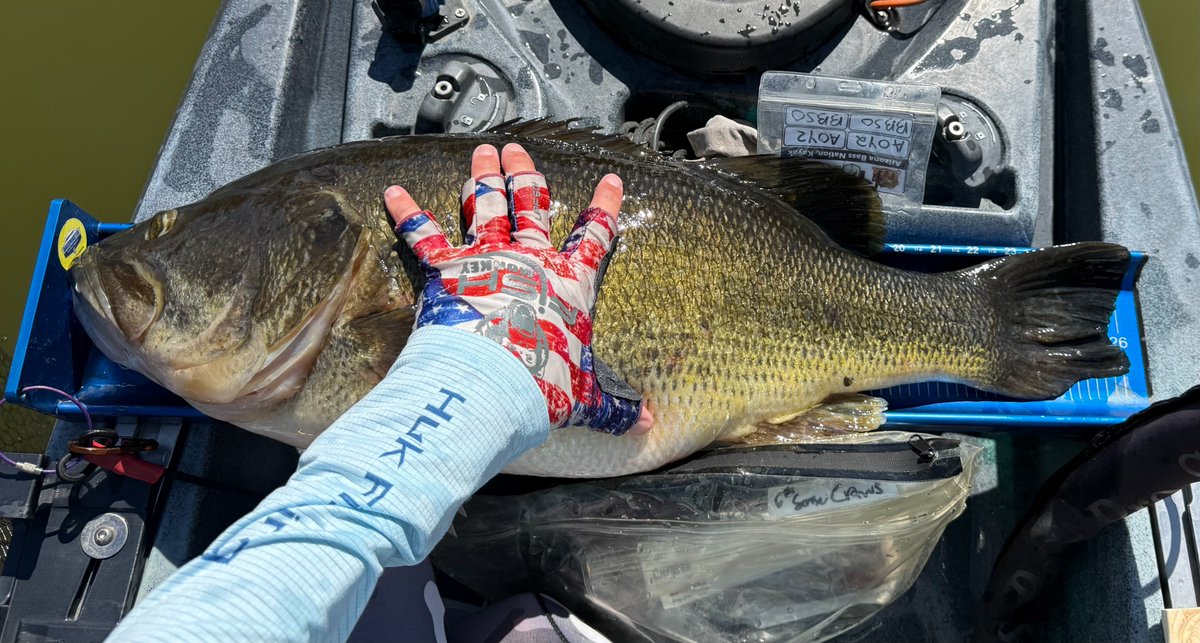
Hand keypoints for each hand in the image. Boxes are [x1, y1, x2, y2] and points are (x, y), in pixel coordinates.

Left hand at [385, 143, 652, 435]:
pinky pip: (423, 235)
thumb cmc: (541, 389)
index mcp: (569, 283)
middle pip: (531, 204)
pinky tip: (392, 190)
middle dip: (527, 175)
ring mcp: (485, 258)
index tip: (610, 179)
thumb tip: (645, 425)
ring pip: (486, 205)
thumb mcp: (584, 398)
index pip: (594, 236)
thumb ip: (612, 407)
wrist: (489, 388)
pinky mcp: (445, 270)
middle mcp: (529, 259)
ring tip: (482, 152)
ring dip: (483, 177)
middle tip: (519, 151)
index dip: (604, 206)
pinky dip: (406, 212)